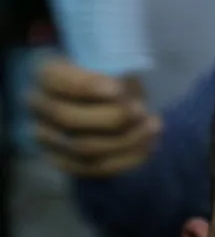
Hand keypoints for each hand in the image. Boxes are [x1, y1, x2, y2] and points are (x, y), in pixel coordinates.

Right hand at [29, 58, 161, 176]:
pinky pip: (95, 169)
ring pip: (83, 148)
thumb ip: (118, 75)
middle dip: (111, 117)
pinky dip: (126, 159)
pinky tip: (149, 146)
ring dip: (125, 140)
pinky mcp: (66, 163)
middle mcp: (39, 108)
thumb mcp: (115, 68)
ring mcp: (48, 139)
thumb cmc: (111, 77)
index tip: (118, 89)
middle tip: (142, 111)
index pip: (56, 81)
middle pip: (67, 119)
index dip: (86, 86)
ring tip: (154, 127)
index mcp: (46, 75)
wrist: (104, 102)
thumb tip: (128, 92)